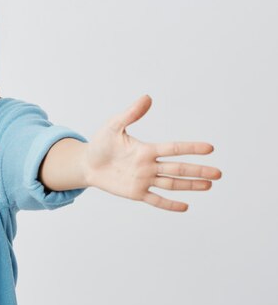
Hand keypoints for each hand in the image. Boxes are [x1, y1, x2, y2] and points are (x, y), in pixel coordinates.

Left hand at [83, 95, 221, 211]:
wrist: (86, 163)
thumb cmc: (100, 143)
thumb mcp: (113, 126)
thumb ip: (130, 114)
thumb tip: (147, 97)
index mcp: (146, 149)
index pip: (173, 148)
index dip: (190, 148)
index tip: (210, 148)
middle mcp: (149, 165)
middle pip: (178, 169)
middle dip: (198, 171)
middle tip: (219, 173)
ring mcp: (144, 180)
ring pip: (171, 184)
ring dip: (190, 185)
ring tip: (209, 185)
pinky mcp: (136, 193)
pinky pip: (155, 200)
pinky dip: (169, 204)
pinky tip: (185, 206)